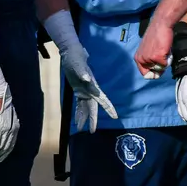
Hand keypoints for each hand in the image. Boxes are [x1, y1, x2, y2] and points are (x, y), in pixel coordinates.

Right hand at [0, 77, 20, 162]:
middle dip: (1, 155)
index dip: (7, 150)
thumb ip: (2, 121)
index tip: (2, 156)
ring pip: (0, 147)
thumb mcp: (3, 113)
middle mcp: (12, 129)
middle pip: (7, 147)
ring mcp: (6, 131)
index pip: (12, 142)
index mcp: (15, 125)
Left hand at [43, 11, 118, 132]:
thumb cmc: (76, 58)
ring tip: (81, 129)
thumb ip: (83, 72)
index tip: (115, 116)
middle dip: (93, 119)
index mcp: (93, 86)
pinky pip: (79, 104)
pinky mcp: (78, 91)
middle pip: (93, 108)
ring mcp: (84, 91)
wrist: (71, 54)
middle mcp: (90, 91)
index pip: (102, 99)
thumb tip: (87, 79)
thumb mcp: (78, 64)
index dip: (109, 108)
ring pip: (85, 108)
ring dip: (83, 118)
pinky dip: (78, 112)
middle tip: (92, 131)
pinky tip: (77, 120)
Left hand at [134, 17, 173, 78]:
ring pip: (161, 68)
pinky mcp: (157, 57)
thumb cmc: (156, 36)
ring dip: (165, 61)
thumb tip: (155, 74)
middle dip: (160, 66)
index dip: (153, 73)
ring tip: (163, 49)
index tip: (158, 67)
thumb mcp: (148, 49)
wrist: (161, 25)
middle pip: (154, 72)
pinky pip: (166, 64)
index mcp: (138, 58)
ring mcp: (149, 59)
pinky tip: (166, 48)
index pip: (145, 74)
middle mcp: (142, 59)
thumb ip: (149, 60)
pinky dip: (168, 58)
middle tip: (161, 54)